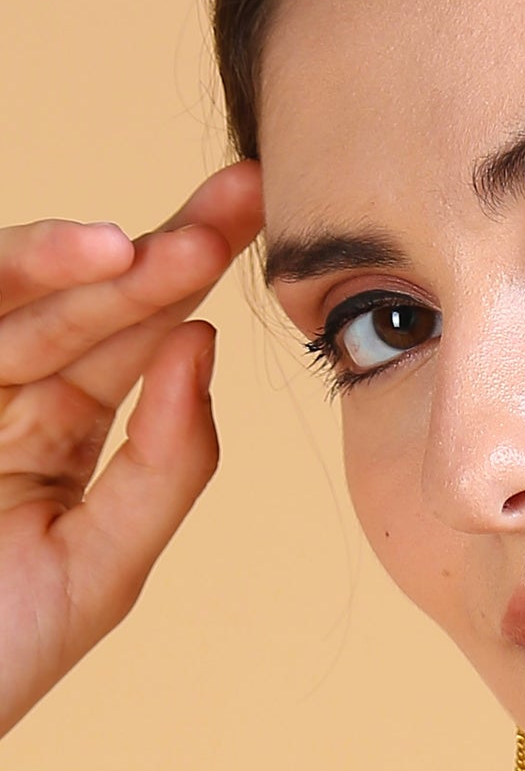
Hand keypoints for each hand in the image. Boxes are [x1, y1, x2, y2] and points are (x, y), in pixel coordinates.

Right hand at [0, 160, 262, 737]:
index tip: (253, 210)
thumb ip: (164, 464)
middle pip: (82, 301)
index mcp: (60, 429)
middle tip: (230, 202)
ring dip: (61, 267)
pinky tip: (63, 268)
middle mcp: (3, 395)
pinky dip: (1, 287)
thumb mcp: (102, 568)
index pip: (136, 336)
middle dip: (154, 250)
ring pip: (7, 304)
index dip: (188, 274)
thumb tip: (202, 342)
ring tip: (127, 248)